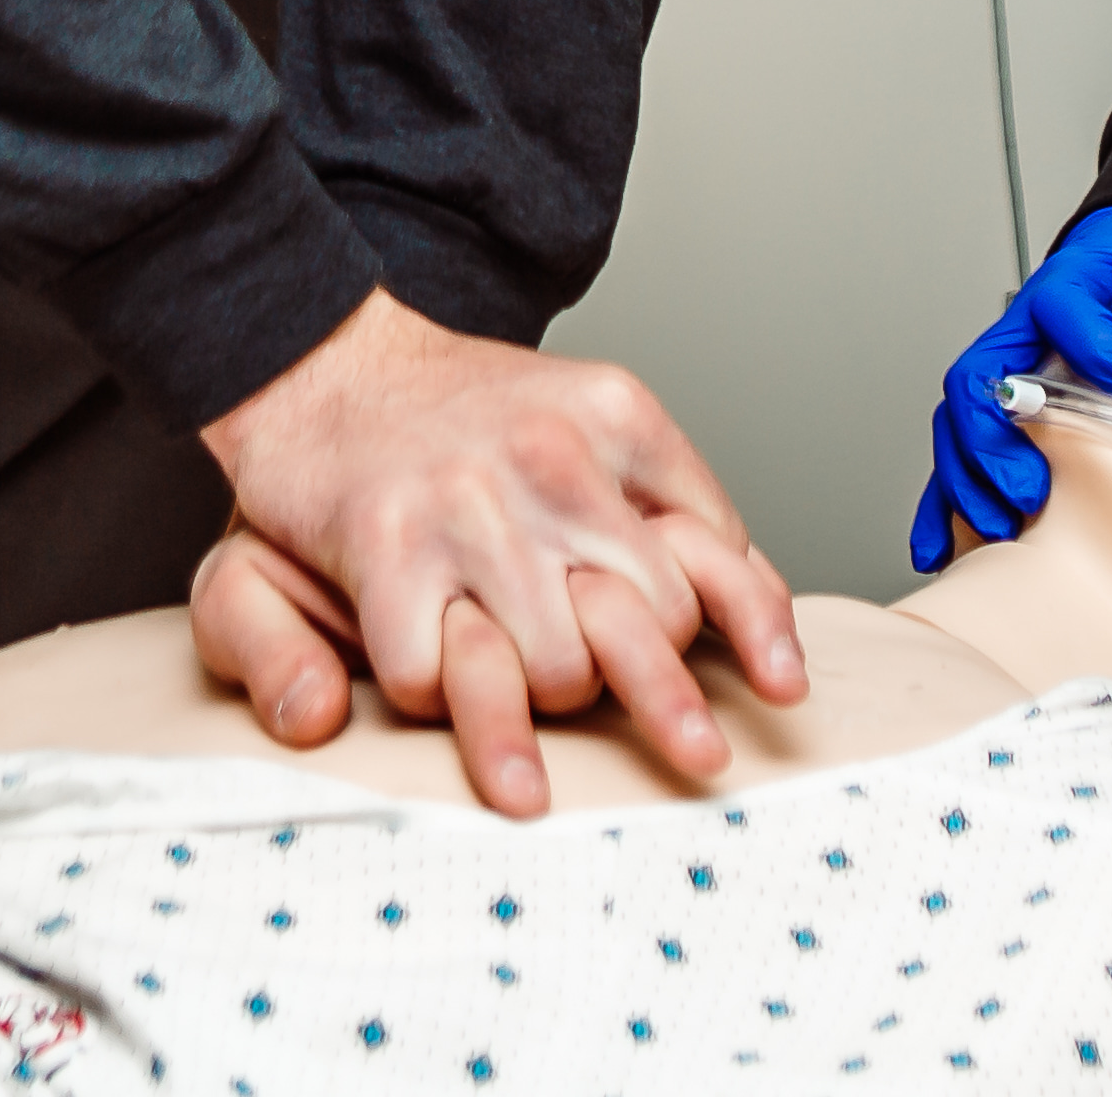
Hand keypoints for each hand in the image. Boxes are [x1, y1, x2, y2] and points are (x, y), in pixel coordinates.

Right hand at [193, 289, 805, 821]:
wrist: (326, 359)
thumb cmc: (464, 413)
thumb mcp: (592, 415)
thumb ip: (672, 500)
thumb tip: (748, 597)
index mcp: (614, 421)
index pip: (714, 544)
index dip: (752, 626)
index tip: (785, 690)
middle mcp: (551, 459)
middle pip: (649, 623)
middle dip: (656, 692)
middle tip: (692, 754)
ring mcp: (468, 507)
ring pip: (555, 668)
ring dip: (543, 704)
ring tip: (530, 730)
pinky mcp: (385, 550)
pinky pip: (436, 677)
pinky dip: (435, 700)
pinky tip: (434, 691)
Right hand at [907, 205, 1111, 572]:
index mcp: (1076, 279)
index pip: (1067, 301)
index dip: (1095, 340)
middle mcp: (1027, 325)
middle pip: (983, 372)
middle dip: (999, 436)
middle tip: (1036, 486)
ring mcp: (1007, 367)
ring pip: (959, 419)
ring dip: (969, 476)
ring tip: (1003, 525)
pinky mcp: (1000, 409)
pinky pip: (956, 455)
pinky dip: (942, 504)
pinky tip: (942, 549)